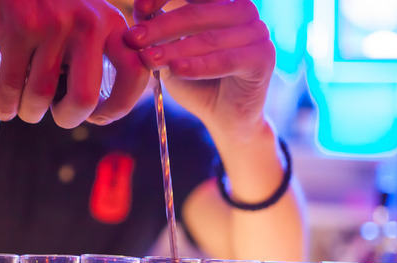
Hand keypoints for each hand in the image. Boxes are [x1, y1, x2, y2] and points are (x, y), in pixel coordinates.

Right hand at [0, 0, 148, 127]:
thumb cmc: (53, 1)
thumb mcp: (88, 14)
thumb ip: (100, 51)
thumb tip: (98, 105)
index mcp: (111, 23)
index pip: (134, 72)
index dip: (120, 106)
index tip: (100, 115)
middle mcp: (87, 24)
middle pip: (83, 99)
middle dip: (68, 118)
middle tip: (59, 115)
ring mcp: (52, 26)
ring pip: (40, 96)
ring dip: (30, 112)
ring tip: (26, 107)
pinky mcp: (19, 27)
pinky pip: (11, 85)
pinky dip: (5, 105)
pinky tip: (4, 108)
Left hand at [123, 0, 274, 136]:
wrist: (225, 118)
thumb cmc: (197, 82)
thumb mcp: (172, 54)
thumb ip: (161, 34)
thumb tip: (140, 12)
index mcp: (221, 3)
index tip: (139, 7)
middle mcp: (243, 11)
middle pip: (197, 11)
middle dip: (161, 25)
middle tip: (134, 38)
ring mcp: (257, 32)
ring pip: (209, 38)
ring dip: (175, 48)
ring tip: (148, 58)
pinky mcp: (263, 58)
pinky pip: (225, 60)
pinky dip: (198, 65)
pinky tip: (176, 69)